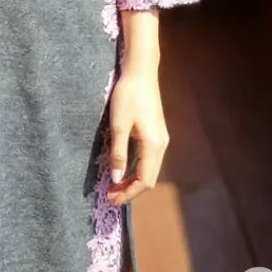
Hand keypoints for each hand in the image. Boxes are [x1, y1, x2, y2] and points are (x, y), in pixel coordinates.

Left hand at [106, 69, 168, 204]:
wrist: (141, 72)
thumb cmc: (128, 96)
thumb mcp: (118, 125)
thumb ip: (118, 154)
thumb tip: (117, 179)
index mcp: (153, 146)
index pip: (144, 181)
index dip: (128, 193)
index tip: (111, 199)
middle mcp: (161, 145)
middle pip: (149, 178)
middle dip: (131, 190)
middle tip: (111, 195)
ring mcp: (161, 139)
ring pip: (150, 169)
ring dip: (134, 180)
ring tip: (115, 185)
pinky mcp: (156, 133)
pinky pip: (149, 159)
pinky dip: (137, 168)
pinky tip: (124, 168)